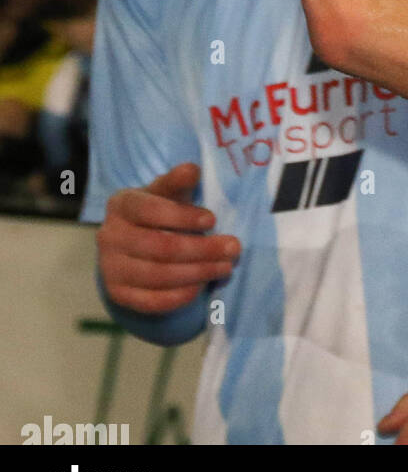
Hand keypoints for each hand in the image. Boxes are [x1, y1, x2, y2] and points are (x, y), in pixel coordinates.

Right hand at [96, 162, 240, 314]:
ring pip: (158, 276)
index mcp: (121, 204)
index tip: (213, 220)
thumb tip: (193, 169)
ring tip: (226, 267)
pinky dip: (180, 295)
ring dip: (197, 273)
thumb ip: (178, 181)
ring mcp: (110, 268)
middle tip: (233, 248)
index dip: (183, 216)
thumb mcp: (167, 191)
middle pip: (159, 247)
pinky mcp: (118, 294)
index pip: (150, 210)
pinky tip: (202, 286)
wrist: (132, 240)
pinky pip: (151, 301)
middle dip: (201, 249)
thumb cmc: (159, 208)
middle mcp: (109, 236)